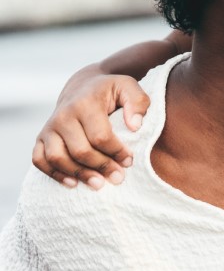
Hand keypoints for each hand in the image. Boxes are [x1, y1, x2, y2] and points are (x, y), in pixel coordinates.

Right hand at [33, 68, 149, 188]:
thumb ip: (138, 102)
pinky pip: (40, 160)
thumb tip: (135, 126)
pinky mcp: (40, 137)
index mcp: (85, 103)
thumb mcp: (128, 87)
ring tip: (98, 184)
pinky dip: (54, 174)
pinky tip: (73, 183)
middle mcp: (63, 116)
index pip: (100, 136)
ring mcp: (49, 127)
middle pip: (80, 151)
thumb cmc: (109, 90)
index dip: (116, 152)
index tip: (129, 161)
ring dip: (79, 174)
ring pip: (58, 158)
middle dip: (101, 167)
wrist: (82, 86)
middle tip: (118, 177)